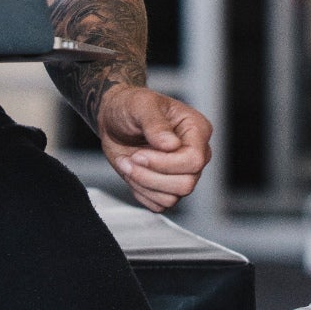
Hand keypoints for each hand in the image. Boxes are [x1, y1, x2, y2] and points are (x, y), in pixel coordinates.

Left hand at [96, 84, 212, 212]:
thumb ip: (155, 123)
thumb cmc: (130, 106)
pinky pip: (160, 204)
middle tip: (131, 158)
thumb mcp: (140, 105)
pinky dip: (141, 192)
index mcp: (196, 129)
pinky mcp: (168, 186)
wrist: (114, 120)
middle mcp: (195, 152)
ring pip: (173, 197)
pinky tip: (132, 172)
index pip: (194, 159)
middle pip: (186, 183)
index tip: (140, 154)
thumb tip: (171, 144)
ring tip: (128, 163)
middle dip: (151, 175)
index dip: (165, 163)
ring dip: (143, 183)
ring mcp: (183, 172)